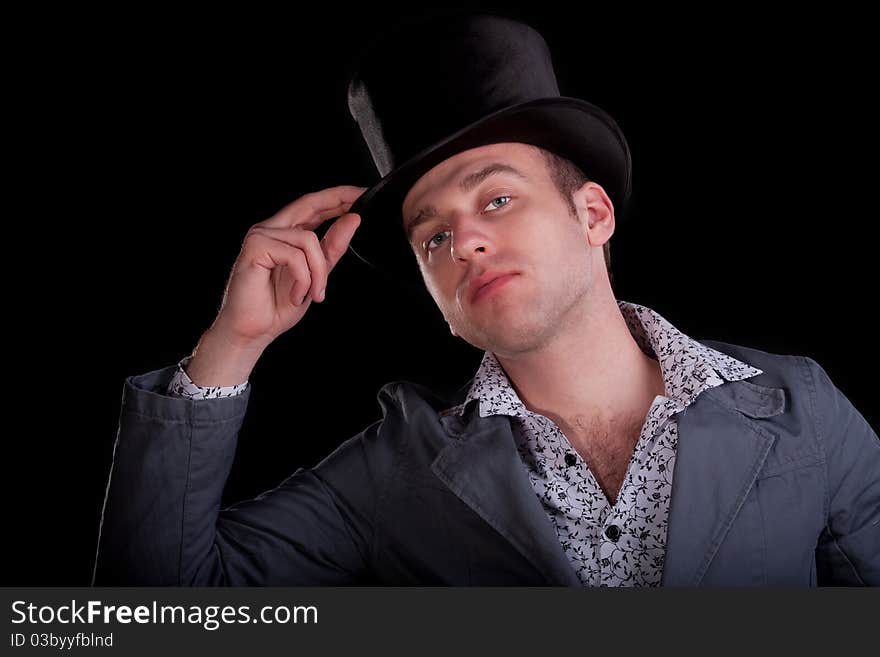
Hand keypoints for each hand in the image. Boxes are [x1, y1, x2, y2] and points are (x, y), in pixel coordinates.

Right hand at [209, 185, 366, 350]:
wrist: (252, 331)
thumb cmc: (276, 306)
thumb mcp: (316, 275)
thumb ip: (332, 248)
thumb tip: (352, 219)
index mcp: (285, 233)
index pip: (314, 205)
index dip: (338, 196)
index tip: (362, 194)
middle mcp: (272, 229)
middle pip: (309, 204)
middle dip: (338, 203)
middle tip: (360, 212)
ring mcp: (261, 236)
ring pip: (308, 239)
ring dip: (319, 272)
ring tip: (314, 293)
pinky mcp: (256, 248)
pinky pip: (295, 256)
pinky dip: (303, 279)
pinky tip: (296, 295)